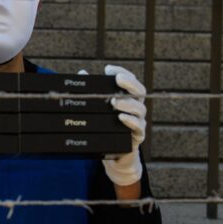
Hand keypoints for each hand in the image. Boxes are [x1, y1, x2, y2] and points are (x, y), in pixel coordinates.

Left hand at [104, 65, 144, 185]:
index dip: (123, 73)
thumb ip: (93, 91)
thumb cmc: (107, 126)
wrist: (116, 154)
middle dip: (129, 83)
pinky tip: (120, 117)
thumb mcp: (99, 108)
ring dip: (127, 103)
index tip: (109, 69)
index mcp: (129, 98)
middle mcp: (136, 108)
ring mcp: (139, 122)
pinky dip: (130, 121)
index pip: (131, 81)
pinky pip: (138, 127)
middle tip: (117, 79)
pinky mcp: (137, 136)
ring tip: (114, 102)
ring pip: (140, 109)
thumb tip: (82, 73)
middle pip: (140, 91)